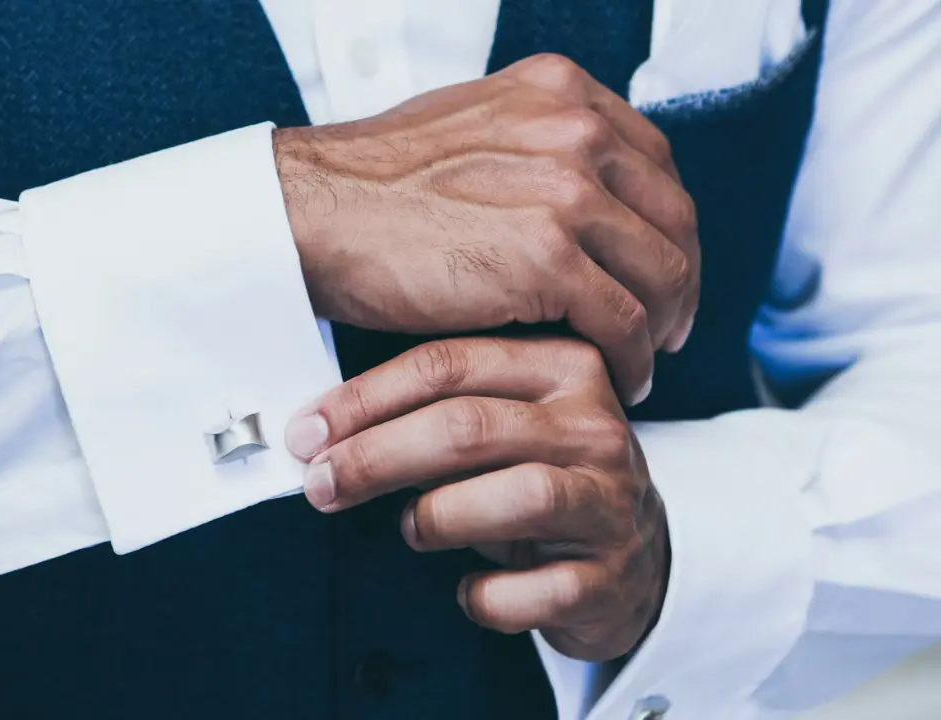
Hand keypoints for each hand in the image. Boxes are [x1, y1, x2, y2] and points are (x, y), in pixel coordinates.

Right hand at [275, 53, 698, 403]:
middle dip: (677, 282)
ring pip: (660, 273)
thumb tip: (577, 191)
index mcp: (560, 93)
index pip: (655, 164)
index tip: (657, 267)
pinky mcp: (547, 258)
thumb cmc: (372, 184)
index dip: (665, 226)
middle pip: (673, 218)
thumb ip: (534, 146)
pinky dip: (631, 359)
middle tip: (666, 326)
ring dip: (660, 327)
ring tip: (642, 361)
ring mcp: (565, 192)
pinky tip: (615, 377)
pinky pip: (624, 321)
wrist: (313, 214)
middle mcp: (575, 130)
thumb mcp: (471, 128)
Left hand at [284, 336, 668, 660]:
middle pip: (471, 427)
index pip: (450, 365)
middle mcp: (595, 427)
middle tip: (323, 485)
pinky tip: (469, 592)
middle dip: (378, 457)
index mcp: (563, 368)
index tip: (308, 433)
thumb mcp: (498, 431)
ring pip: (518, 496)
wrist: (631, 562)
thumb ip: (432, 415)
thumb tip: (324, 431)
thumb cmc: (539, 483)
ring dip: (439, 516)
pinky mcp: (613, 575)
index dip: (366, 400)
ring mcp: (612, 501)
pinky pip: (538, 590)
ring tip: (413, 529)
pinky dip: (488, 597)